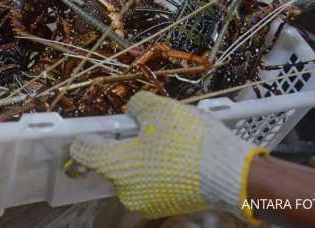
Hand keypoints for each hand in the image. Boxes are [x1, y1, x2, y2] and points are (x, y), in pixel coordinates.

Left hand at [70, 92, 266, 220]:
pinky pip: (152, 184)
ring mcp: (145, 203)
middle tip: (145, 129)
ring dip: (143, 159)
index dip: (85, 138)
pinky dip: (158, 171)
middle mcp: (125, 190)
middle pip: (114, 163)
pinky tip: (178, 158)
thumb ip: (137, 106)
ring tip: (168, 142)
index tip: (91, 130)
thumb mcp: (160, 109)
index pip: (85, 153)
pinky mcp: (164, 208)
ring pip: (134, 174)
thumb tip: (132, 111)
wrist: (229, 173)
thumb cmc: (188, 140)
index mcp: (117, 165)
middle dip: (125, 146)